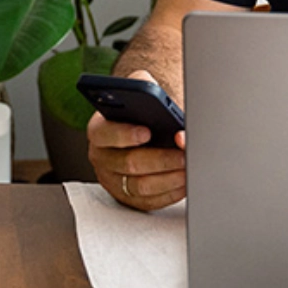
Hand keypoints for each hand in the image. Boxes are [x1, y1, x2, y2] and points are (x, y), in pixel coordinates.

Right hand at [87, 69, 186, 210]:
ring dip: (168, 178)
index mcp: (99, 129)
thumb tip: (163, 101)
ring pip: (141, 186)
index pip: (105, 133)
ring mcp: (113, 180)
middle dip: (160, 159)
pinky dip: (169, 193)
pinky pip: (149, 202)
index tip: (148, 131)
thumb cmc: (143, 108)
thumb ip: (145, 86)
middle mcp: (102, 157)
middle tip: (182, 153)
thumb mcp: (140, 89)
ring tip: (188, 168)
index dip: (126, 134)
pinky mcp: (127, 197)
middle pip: (129, 163)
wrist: (145, 123)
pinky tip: (185, 182)